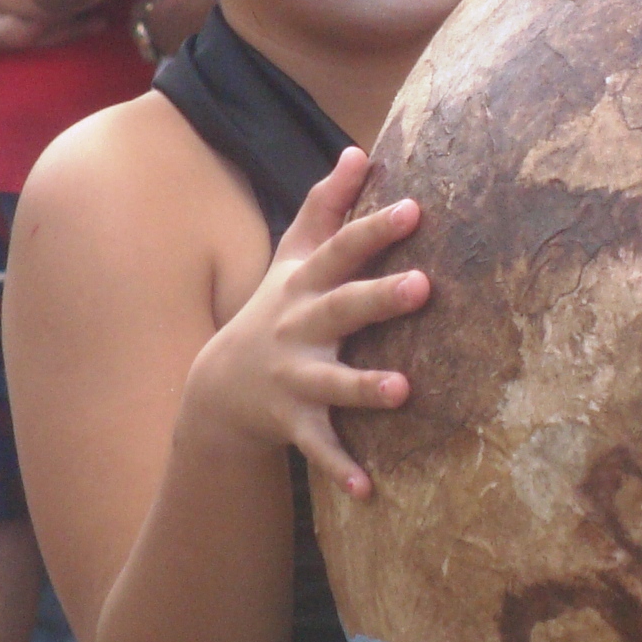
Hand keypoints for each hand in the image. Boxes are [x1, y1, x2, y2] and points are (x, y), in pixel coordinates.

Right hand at [182, 148, 431, 497]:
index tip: (415, 208)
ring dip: (365, 386)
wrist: (217, 387)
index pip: (343, 249)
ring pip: (333, 383)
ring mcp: (294, 378)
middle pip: (343, 308)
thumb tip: (359, 150)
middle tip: (424, 285)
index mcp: (306, 286)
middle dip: (380, 297)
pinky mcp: (293, 422)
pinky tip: (368, 490)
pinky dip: (341, 469)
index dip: (376, 227)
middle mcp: (300, 328)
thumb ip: (327, 204)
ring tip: (404, 389)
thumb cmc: (274, 309)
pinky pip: (319, 448)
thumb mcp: (292, 256)